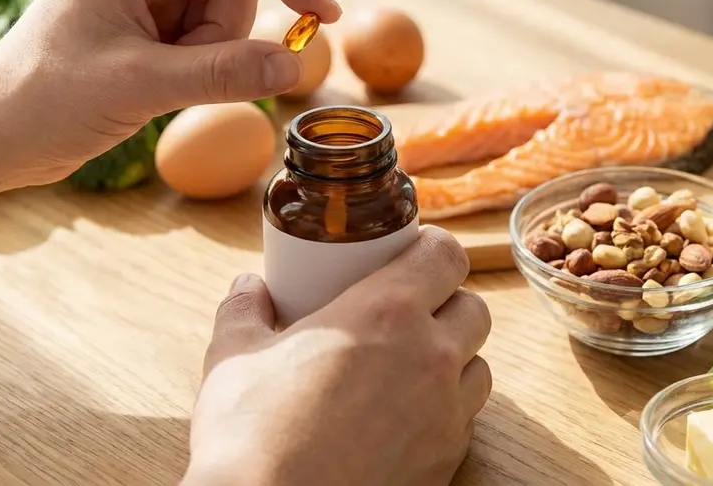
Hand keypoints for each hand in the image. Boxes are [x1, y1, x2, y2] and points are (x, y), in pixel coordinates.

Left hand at [0, 0, 340, 184]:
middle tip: (178, 72)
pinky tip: (156, 83)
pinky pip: (209, 37)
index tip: (326, 14)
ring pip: (228, 14)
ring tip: (156, 80)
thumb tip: (296, 65)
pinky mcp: (150, 20)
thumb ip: (223, 73)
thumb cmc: (45, 98)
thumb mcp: (141, 85)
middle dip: (225, 35)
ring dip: (212, 56)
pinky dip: (201, 66)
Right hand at [183, 227, 492, 485]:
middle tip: (406, 313)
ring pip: (479, 366)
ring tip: (408, 367)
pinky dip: (446, 411)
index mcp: (386, 312)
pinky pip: (466, 421)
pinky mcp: (447, 462)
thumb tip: (249, 287)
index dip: (432, 249)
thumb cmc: (250, 436)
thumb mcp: (234, 357)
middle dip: (447, 304)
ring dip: (454, 358)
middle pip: (474, 309)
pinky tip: (404, 418)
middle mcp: (431, 357)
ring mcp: (446, 414)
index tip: (410, 255)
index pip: (446, 255)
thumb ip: (244, 310)